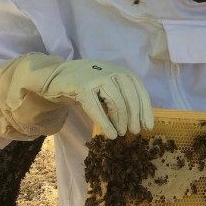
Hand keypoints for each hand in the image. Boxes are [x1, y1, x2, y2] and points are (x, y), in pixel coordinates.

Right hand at [0, 53, 153, 139]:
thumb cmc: (86, 85)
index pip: (139, 89)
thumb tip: (137, 119)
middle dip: (134, 117)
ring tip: (121, 134)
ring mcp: (97, 77)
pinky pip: (97, 108)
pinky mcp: (82, 86)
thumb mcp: (108, 87)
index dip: (145, 109)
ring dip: (120, 121)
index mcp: (121, 71)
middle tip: (134, 132)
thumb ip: (121, 96)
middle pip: (130, 97)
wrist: (55, 76)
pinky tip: (110, 134)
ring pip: (116, 102)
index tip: (149, 126)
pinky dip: (106, 123)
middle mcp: (112, 71)